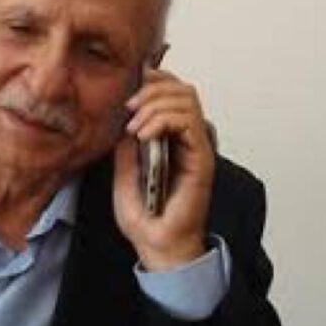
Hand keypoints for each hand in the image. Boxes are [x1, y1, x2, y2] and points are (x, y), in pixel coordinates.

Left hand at [113, 68, 214, 270]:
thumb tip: (125, 118)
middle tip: (129, 108)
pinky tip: (144, 135)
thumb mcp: (124, 172)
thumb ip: (127, 144)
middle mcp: (189, 140)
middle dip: (152, 89)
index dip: (156, 80)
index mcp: (173, 139)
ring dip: (155, 105)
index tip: (130, 88)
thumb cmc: (145, 217)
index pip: (174, 93)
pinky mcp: (202, 159)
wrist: (156, 244)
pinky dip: (162, 120)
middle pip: (183, 89)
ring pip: (187, 99)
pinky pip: (189, 122)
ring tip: (134, 127)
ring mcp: (197, 148)